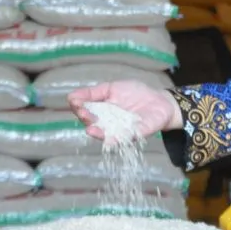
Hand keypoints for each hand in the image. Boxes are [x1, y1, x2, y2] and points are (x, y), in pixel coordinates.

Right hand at [68, 80, 182, 138]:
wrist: (159, 100)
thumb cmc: (134, 93)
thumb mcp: (111, 88)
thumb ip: (93, 93)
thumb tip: (71, 97)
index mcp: (101, 112)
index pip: (85, 112)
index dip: (79, 108)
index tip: (75, 103)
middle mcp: (108, 125)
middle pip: (93, 125)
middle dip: (87, 119)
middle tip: (83, 113)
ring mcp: (121, 132)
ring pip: (107, 136)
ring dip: (98, 134)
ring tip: (91, 129)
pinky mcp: (136, 135)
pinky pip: (126, 139)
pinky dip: (118, 140)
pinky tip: (110, 140)